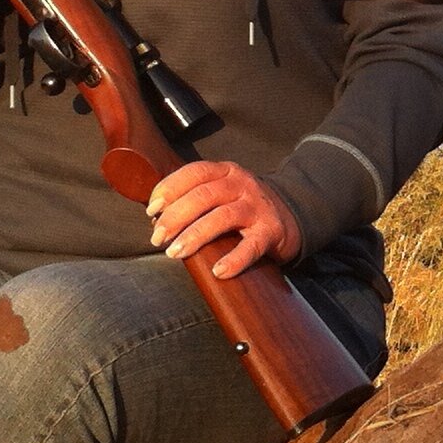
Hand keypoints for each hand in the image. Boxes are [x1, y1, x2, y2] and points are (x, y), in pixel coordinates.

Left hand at [147, 160, 301, 277]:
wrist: (291, 216)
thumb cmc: (244, 207)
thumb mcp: (223, 191)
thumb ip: (195, 197)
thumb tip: (156, 218)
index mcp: (226, 172)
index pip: (194, 172)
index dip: (169, 189)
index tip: (151, 210)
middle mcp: (242, 185)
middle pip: (204, 196)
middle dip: (175, 217)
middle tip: (157, 238)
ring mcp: (257, 207)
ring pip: (222, 217)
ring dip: (195, 235)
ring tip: (175, 253)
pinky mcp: (271, 231)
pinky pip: (251, 246)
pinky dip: (234, 259)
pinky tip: (218, 271)